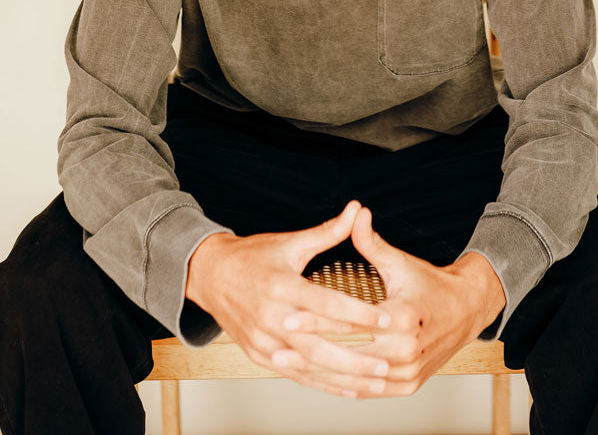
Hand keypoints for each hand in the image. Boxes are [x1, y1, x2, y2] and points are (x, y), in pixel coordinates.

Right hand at [185, 200, 393, 398]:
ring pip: (310, 366)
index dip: (358, 313)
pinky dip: (323, 384)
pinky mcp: (259, 356)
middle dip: (355, 357)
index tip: (387, 318)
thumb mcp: (290, 242)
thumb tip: (357, 210)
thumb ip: (327, 232)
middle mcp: (271, 317)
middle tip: (387, 362)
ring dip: (345, 377)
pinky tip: (348, 388)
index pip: (326, 304)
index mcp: (281, 285)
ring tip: (377, 382)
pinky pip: (296, 375)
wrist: (210, 275)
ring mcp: (264, 341)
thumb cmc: (251, 257)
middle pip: (319, 345)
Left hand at [276, 206, 506, 398]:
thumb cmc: (431, 284)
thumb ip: (371, 243)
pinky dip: (342, 385)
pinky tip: (317, 379)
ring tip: (289, 365)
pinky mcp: (409, 385)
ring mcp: (408, 373)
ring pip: (355, 378)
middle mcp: (406, 351)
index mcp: (403, 319)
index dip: (316, 320)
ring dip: (319, 372)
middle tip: (276, 342)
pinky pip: (369, 391)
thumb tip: (355, 213)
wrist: (467, 311)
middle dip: (309, 349)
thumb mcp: (400, 262)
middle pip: (348, 353)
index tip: (288, 314)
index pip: (350, 322)